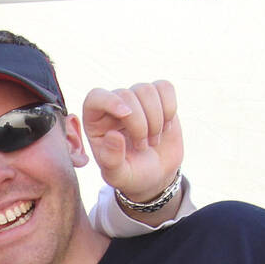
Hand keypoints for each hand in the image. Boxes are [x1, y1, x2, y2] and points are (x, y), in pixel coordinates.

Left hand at [82, 82, 182, 203]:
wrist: (155, 175)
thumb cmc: (131, 175)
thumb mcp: (117, 176)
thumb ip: (111, 160)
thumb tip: (113, 135)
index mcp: (95, 121)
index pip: (95, 97)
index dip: (110, 101)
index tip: (125, 114)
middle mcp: (114, 105)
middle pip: (127, 95)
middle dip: (140, 124)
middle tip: (143, 147)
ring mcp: (136, 100)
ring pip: (146, 90)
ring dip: (155, 119)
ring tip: (153, 140)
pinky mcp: (157, 98)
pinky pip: (165, 87)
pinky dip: (169, 107)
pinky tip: (165, 127)